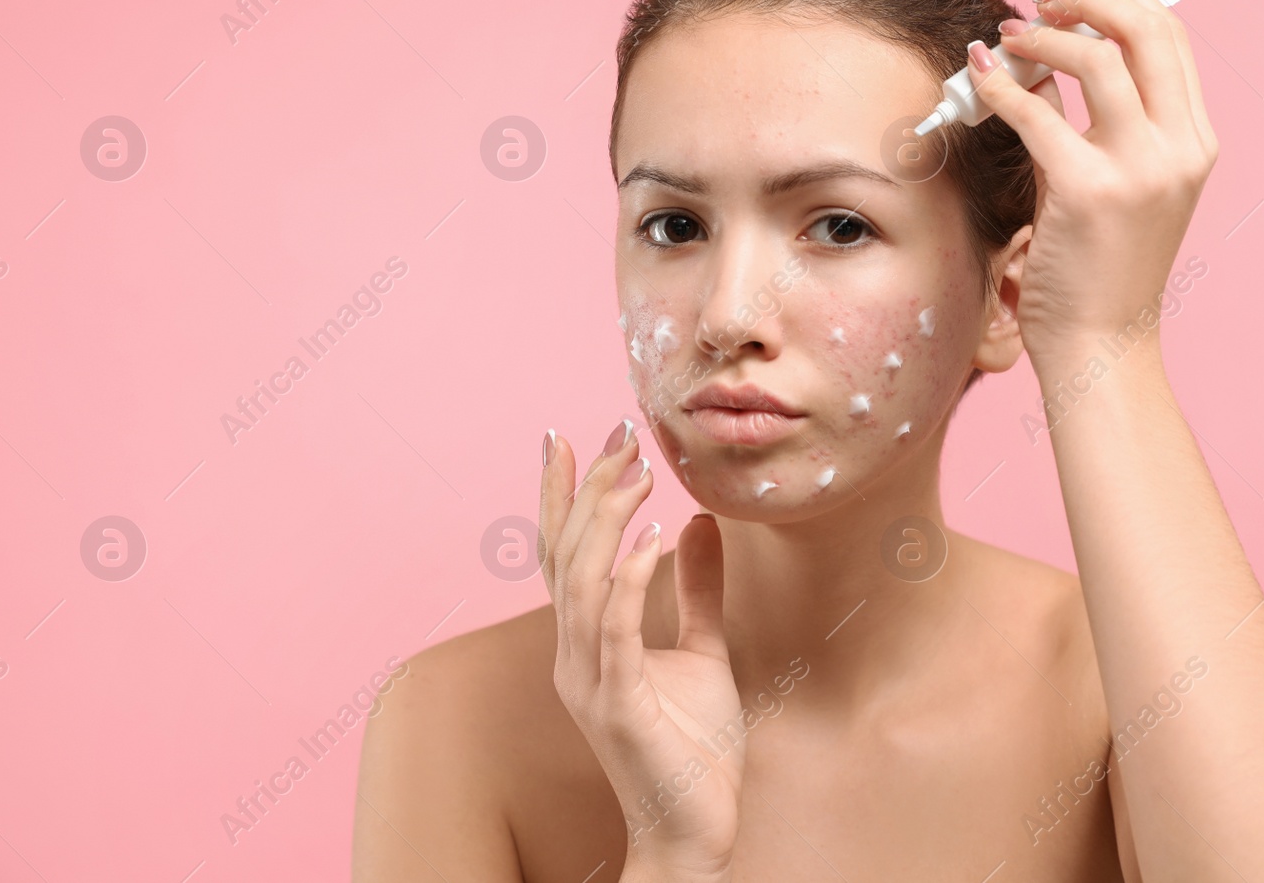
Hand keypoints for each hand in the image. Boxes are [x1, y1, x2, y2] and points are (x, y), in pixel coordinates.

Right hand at [539, 420, 741, 880]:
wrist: (697, 830)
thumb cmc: (695, 749)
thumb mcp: (704, 650)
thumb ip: (695, 589)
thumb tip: (697, 522)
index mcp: (587, 640)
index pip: (563, 552)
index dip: (560, 494)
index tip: (564, 436)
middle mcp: (574, 654)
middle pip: (566, 553)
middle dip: (588, 488)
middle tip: (618, 434)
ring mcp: (589, 679)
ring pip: (580, 581)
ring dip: (607, 520)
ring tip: (636, 471)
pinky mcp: (617, 704)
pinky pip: (614, 629)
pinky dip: (629, 577)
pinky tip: (653, 535)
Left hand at [966, 0, 1218, 372]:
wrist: (1103, 346)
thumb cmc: (1102, 271)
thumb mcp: (1122, 187)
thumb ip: (1098, 128)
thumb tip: (1046, 67)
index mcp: (1196, 143)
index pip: (1171, 39)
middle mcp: (1180, 148)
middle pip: (1146, 31)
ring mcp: (1141, 168)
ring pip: (1098, 58)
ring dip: (1045, 33)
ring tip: (1008, 33)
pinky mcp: (1090, 190)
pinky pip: (1039, 114)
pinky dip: (1004, 85)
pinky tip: (981, 76)